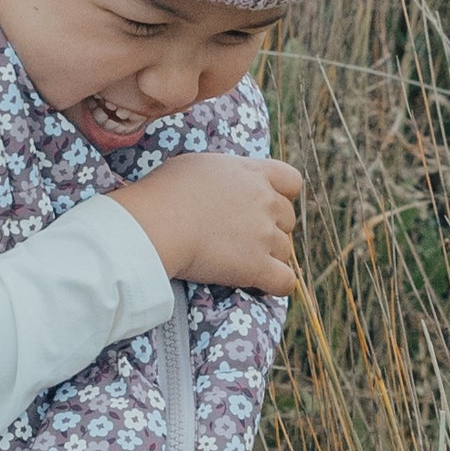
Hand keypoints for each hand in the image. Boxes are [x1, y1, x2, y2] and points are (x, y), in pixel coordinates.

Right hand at [106, 152, 301, 293]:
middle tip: (241, 238)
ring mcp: (265, 234)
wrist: (158, 223)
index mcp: (252, 173)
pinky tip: (259, 285)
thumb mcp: (198, 165)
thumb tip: (223, 184)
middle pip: (288, 218)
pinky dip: (276, 285)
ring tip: (239, 263)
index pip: (291, 180)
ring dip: (268, 258)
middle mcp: (265, 201)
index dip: (281, 195)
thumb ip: (224, 175)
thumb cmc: (165, 191)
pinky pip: (285, 282)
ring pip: (285, 251)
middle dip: (271, 228)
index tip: (262, 205)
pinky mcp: (258, 266)